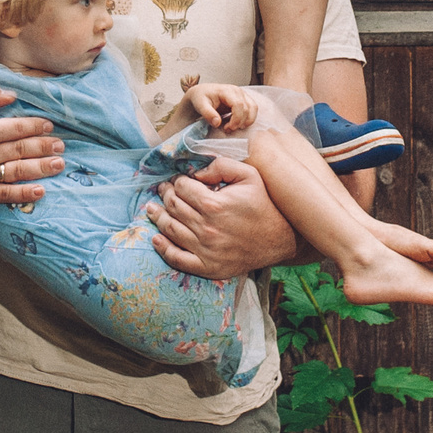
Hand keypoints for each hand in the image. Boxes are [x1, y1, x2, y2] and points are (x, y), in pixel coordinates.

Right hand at [0, 82, 63, 205]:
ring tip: (58, 164)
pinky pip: (4, 195)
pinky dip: (24, 193)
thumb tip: (12, 97)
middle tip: (61, 146)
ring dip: (42, 168)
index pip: (17, 128)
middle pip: (22, 151)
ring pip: (18, 172)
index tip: (49, 125)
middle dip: (45, 147)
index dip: (36, 126)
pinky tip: (40, 190)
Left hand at [145, 157, 300, 279]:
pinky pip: (177, 258)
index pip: (182, 188)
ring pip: (170, 229)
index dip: (176, 181)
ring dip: (157, 216)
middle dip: (165, 195)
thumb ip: (221, 165)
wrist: (281, 239)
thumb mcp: (249, 175)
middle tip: (163, 190)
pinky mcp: (207, 267)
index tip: (176, 180)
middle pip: (173, 207)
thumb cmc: (264, 205)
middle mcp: (206, 228)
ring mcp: (205, 249)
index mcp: (214, 204)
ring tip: (151, 208)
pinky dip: (163, 248)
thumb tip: (195, 171)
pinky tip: (155, 238)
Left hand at [188, 84, 259, 131]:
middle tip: (227, 129)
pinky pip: (253, 109)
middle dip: (239, 122)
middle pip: (247, 108)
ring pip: (253, 108)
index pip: (239, 105)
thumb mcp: (200, 105)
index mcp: (227, 91)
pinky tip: (237, 124)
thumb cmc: (200, 98)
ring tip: (233, 127)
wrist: (201, 94)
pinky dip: (248, 119)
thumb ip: (208, 114)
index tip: (227, 128)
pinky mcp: (244, 99)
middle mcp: (237, 91)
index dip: (236, 119)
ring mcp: (242, 94)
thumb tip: (217, 122)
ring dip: (246, 121)